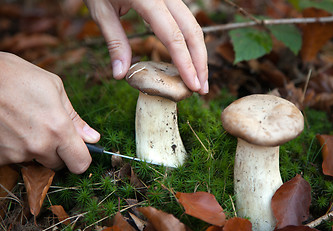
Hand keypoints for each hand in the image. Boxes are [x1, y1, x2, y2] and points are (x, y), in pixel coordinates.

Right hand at [0, 52, 99, 173]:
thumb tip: (93, 138)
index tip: (78, 151)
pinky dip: (14, 147)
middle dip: (57, 151)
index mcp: (59, 129)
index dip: (81, 158)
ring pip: (35, 160)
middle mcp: (39, 146)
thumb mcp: (54, 88)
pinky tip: (10, 127)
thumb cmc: (17, 76)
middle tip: (46, 129)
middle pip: (58, 164)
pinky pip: (14, 158)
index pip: (80, 164)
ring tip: (23, 122)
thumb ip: (75, 118)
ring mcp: (16, 153)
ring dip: (34, 148)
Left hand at [84, 0, 207, 94]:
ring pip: (194, 26)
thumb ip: (115, 42)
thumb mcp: (101, 11)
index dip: (186, 63)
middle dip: (200, 62)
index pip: (174, 36)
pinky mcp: (171, 0)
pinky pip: (186, 22)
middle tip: (202, 90)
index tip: (192, 86)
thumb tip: (120, 75)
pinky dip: (191, 44)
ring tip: (199, 80)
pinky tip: (190, 60)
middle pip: (193, 31)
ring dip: (199, 54)